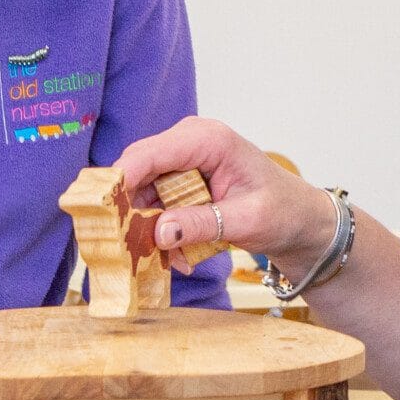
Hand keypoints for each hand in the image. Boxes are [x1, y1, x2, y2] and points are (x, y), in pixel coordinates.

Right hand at [114, 116, 336, 272]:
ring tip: (168, 260)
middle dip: (130, 211)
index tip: (101, 211)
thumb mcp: (247, 221)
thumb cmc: (282, 210)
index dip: (120, 180)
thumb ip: (203, 224)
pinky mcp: (178, 180)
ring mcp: (181, 160)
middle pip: (136, 171)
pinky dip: (161, 231)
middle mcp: (188, 142)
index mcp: (208, 139)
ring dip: (148, 228)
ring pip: (140, 192)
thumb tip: (159, 232)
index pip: (149, 153)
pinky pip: (154, 204)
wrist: (298, 218)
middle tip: (126, 248)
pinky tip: (178, 256)